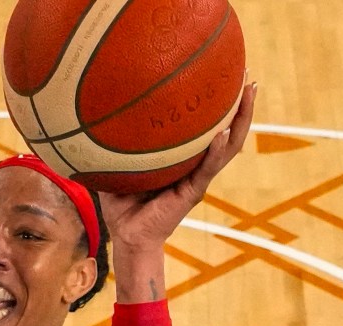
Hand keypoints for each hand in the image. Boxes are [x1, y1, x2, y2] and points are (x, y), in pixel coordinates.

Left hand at [97, 81, 257, 261]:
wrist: (126, 236)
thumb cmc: (121, 203)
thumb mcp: (117, 165)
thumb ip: (113, 142)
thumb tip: (93, 111)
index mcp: (184, 157)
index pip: (207, 125)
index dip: (219, 102)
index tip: (225, 73)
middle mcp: (197, 164)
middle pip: (228, 128)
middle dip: (241, 103)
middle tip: (248, 75)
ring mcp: (198, 177)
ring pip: (230, 146)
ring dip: (242, 120)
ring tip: (249, 94)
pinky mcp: (193, 192)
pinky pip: (208, 168)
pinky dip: (218, 151)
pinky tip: (224, 133)